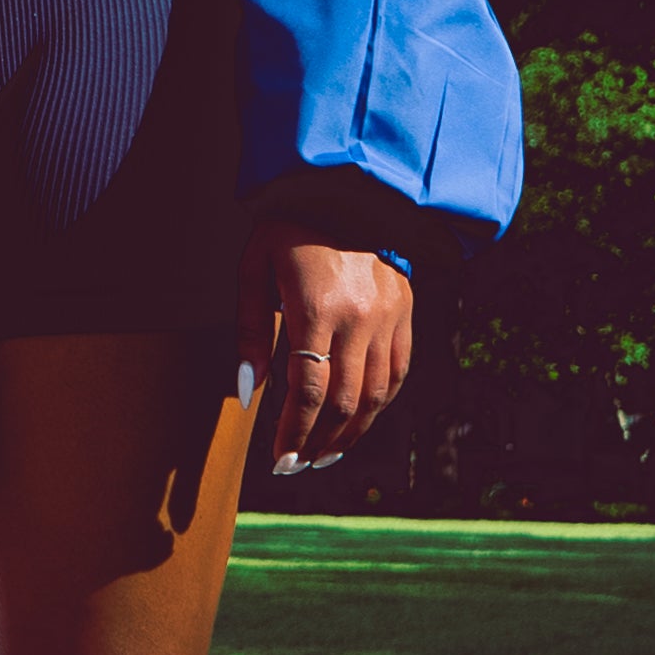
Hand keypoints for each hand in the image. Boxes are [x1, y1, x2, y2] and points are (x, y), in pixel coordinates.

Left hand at [237, 205, 412, 476]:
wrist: (345, 189)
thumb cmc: (287, 230)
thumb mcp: (253, 270)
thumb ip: (250, 332)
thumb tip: (248, 393)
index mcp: (316, 306)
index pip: (308, 389)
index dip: (295, 432)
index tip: (280, 459)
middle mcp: (360, 317)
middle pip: (344, 400)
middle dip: (319, 441)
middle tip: (297, 465)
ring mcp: (389, 316)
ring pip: (376, 394)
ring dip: (351, 432)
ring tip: (326, 454)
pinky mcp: (406, 312)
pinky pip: (398, 371)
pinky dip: (380, 404)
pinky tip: (358, 421)